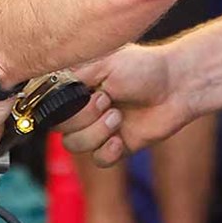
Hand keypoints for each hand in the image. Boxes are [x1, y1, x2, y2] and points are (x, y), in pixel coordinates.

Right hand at [57, 43, 190, 167]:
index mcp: (72, 86)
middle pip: (58, 127)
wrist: (176, 87)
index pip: (44, 103)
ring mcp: (96, 128)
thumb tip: (49, 89)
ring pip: (74, 145)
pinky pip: (98, 160)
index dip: (57, 106)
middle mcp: (80, 108)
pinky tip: (122, 138)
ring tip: (118, 117)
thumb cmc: (141, 67)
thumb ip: (73, 77)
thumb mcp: (102, 62)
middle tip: (108, 101)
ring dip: (96, 133)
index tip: (81, 95)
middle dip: (83, 117)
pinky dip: (108, 152)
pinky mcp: (115, 146)